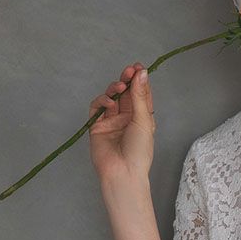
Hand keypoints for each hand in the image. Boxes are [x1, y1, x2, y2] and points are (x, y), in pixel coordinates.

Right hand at [88, 61, 155, 183]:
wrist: (123, 171)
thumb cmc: (138, 150)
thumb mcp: (143, 120)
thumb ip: (139, 96)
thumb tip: (142, 73)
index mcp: (141, 117)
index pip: (140, 94)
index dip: (139, 80)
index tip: (138, 67)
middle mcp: (126, 117)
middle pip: (125, 93)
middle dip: (127, 80)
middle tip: (128, 71)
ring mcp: (111, 120)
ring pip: (111, 97)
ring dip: (114, 88)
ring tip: (119, 86)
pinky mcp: (97, 125)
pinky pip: (97, 107)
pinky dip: (101, 100)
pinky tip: (109, 102)